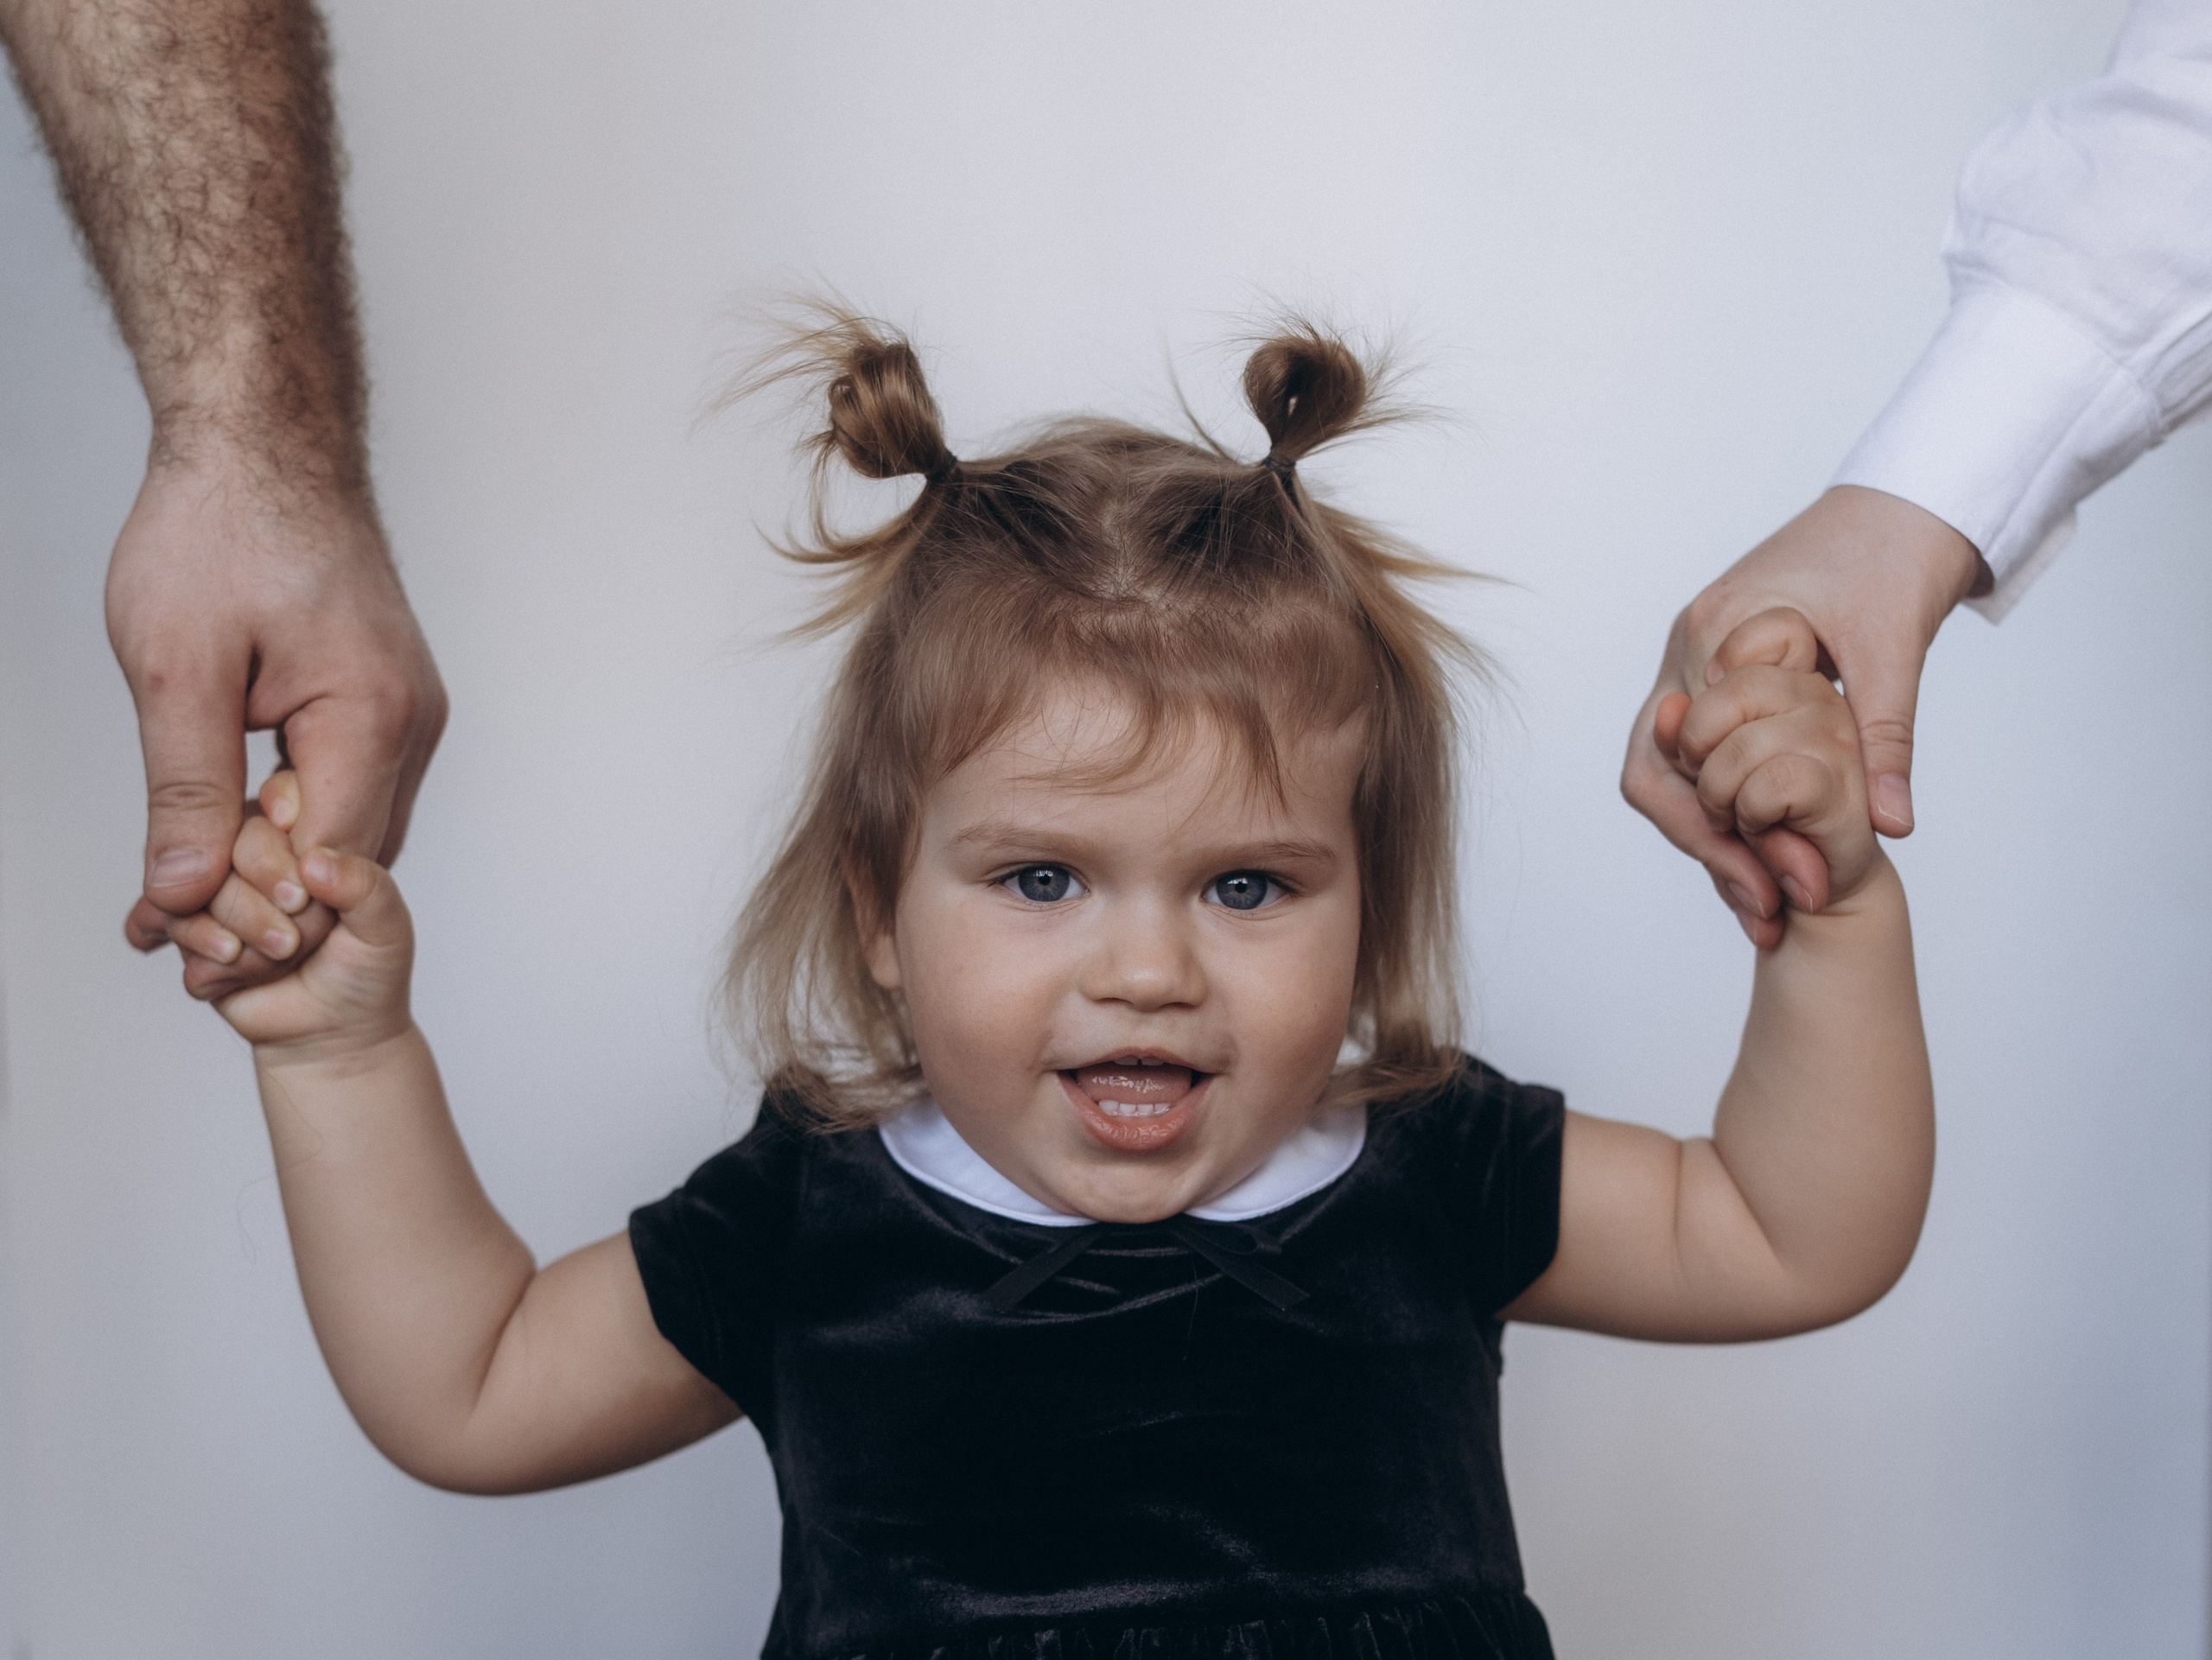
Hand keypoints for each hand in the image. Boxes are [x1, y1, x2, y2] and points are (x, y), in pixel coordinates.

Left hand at [108, 455, 445, 997]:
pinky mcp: (387, 699)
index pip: (325, 865)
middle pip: (346, 860)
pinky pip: (347, 786)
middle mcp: (411, 723)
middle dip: (262, 905)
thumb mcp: (175, 668)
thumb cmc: (220, 529)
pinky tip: (229, 826)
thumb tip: (186, 892)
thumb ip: (184, 789)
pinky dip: (290, 819)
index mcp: (372, 719)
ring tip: (184, 887)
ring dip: (274, 864)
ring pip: (349, 829)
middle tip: (166, 935)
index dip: (253, 918)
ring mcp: (408, 712)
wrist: (262, 443)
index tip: (173, 944)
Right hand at [206, 774, 414, 1056]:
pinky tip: (233, 969)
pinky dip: (210, 958)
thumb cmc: (366, 969)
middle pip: (233, 843)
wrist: (334, 1032)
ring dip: (242, 931)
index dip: (287, 840)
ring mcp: (218, 888)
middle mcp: (257, 854)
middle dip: (267, 899)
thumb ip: (366, 887)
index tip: (305, 885)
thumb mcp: (386, 928)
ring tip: (279, 956)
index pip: (282, 799)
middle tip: (297, 938)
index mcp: (308, 835)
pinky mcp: (191, 927)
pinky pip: (176, 928)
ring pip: (199, 887)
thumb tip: (316, 860)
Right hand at [1623, 485, 1980, 946]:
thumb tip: (1890, 827)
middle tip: (1767, 910)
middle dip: (1707, 847)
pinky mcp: (1720, 667)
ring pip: (1672, 767)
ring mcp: (1696, 655)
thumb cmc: (1894, 559)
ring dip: (1714, 832)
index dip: (1720, 833)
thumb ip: (1885, 742)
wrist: (1904, 504)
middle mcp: (1688, 645)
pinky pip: (1700, 747)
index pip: (1679, 756)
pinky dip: (1728, 801)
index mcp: (1716, 632)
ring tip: (1768, 894)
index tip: (1778, 886)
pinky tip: (1769, 846)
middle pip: (1656, 771)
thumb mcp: (1896, 654)